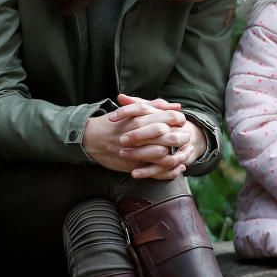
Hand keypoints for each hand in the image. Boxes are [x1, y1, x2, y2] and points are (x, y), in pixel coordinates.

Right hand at [81, 95, 195, 179]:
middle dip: (182, 138)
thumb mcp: (133, 110)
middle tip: (185, 139)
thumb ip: (155, 106)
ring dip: (178, 155)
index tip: (181, 123)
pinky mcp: (133, 164)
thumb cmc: (114, 122)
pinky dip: (169, 171)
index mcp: (141, 117)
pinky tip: (177, 167)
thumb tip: (177, 108)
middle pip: (171, 137)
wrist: (91, 138)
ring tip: (183, 153)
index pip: (171, 117)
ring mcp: (136, 150)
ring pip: (165, 155)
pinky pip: (155, 170)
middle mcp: (140, 133)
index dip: (180, 120)